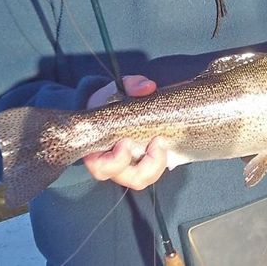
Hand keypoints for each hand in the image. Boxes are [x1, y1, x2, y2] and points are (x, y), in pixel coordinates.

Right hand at [83, 75, 167, 189]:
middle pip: (130, 179)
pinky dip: (164, 161)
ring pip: (144, 179)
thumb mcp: (116, 89)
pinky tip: (169, 145)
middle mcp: (113, 164)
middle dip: (147, 166)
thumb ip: (131, 86)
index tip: (127, 142)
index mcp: (97, 150)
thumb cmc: (109, 101)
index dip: (116, 161)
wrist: (112, 104)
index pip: (102, 168)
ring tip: (162, 143)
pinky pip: (155, 171)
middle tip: (157, 142)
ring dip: (157, 165)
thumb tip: (147, 87)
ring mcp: (131, 166)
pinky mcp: (145, 163)